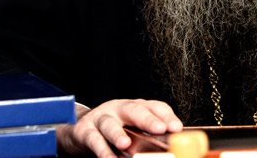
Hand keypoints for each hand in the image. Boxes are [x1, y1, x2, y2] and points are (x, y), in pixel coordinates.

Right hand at [56, 99, 182, 157]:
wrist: (80, 130)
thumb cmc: (113, 130)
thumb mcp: (132, 128)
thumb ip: (148, 135)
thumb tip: (169, 147)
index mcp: (135, 107)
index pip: (154, 106)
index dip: (167, 116)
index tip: (177, 128)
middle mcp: (119, 109)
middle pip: (134, 110)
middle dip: (148, 119)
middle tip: (160, 129)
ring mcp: (101, 118)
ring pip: (109, 123)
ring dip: (118, 134)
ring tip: (126, 144)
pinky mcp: (85, 131)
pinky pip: (94, 140)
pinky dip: (102, 150)